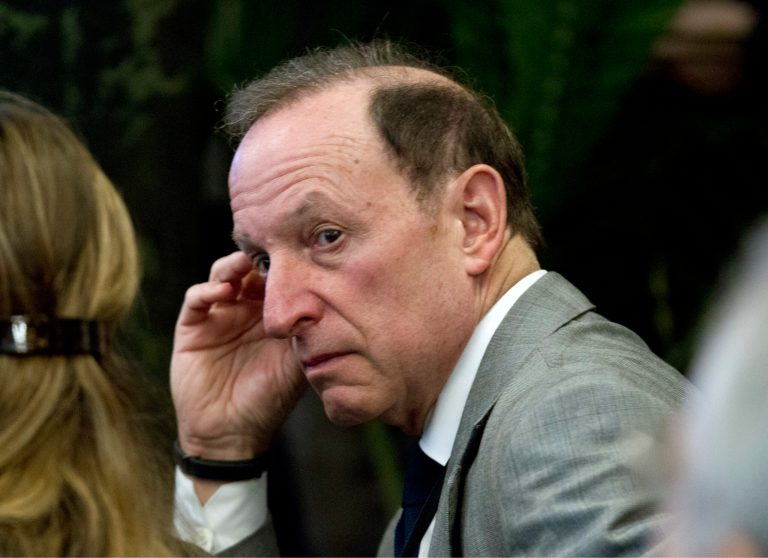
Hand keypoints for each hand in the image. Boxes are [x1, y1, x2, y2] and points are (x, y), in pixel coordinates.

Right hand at [171, 251, 306, 459]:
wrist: (232, 434)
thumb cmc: (268, 400)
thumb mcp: (297, 364)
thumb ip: (308, 334)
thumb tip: (331, 302)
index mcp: (272, 316)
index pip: (278, 279)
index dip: (285, 264)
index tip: (297, 252)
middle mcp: (245, 310)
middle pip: (250, 269)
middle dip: (259, 257)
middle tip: (270, 248)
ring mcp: (218, 316)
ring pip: (223, 275)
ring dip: (233, 266)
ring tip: (245, 264)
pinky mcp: (192, 327)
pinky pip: (196, 298)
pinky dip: (207, 290)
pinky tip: (224, 292)